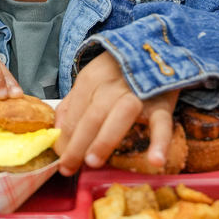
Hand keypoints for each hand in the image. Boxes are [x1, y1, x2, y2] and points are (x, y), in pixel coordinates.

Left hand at [53, 52, 178, 175]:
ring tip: (92, 162)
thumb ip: (71, 106)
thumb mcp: (89, 80)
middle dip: (77, 144)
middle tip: (67, 168)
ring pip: (119, 116)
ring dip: (104, 140)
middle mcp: (112, 86)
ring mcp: (137, 94)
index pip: (73, 115)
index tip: (59, 161)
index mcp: (90, 80)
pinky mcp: (161, 104)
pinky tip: (155, 160)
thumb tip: (57, 133)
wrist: (152, 50)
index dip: (64, 141)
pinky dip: (160, 142)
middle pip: (91, 117)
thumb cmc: (116, 72)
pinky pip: (161, 123)